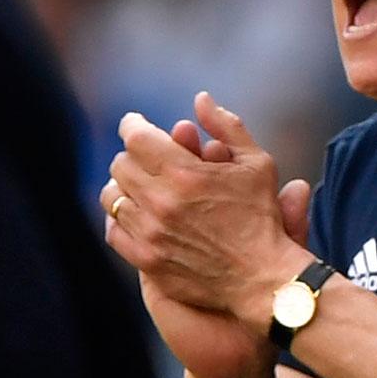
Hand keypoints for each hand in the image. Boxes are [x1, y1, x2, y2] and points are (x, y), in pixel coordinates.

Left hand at [101, 95, 309, 333]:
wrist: (262, 278)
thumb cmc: (263, 219)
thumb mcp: (257, 164)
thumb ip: (227, 127)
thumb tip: (200, 99)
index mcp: (185, 173)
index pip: (136, 137)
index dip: (133, 125)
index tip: (136, 124)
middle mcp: (161, 201)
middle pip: (121, 164)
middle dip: (133, 156)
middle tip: (147, 158)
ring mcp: (150, 233)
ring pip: (113, 197)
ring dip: (124, 187)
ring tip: (140, 187)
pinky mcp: (146, 259)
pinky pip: (114, 231)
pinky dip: (121, 219)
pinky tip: (137, 216)